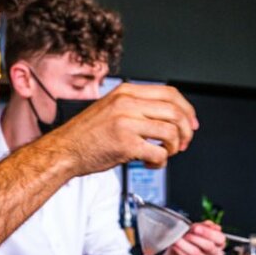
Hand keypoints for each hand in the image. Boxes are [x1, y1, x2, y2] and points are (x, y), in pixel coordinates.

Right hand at [47, 83, 197, 173]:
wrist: (64, 150)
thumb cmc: (87, 134)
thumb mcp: (112, 108)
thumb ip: (137, 108)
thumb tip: (170, 117)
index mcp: (126, 92)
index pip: (170, 93)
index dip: (187, 109)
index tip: (191, 124)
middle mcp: (127, 104)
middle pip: (175, 112)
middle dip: (186, 131)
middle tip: (182, 144)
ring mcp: (127, 123)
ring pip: (171, 132)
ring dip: (174, 148)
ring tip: (163, 153)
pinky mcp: (126, 144)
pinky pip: (159, 153)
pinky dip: (160, 162)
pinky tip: (148, 162)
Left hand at [162, 221, 225, 254]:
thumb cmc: (188, 240)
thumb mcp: (196, 230)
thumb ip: (204, 226)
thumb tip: (210, 224)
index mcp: (219, 244)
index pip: (220, 238)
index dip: (208, 232)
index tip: (196, 228)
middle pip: (209, 246)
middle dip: (196, 238)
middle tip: (186, 234)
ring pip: (196, 253)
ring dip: (185, 244)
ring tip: (178, 239)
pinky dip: (180, 250)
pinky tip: (176, 246)